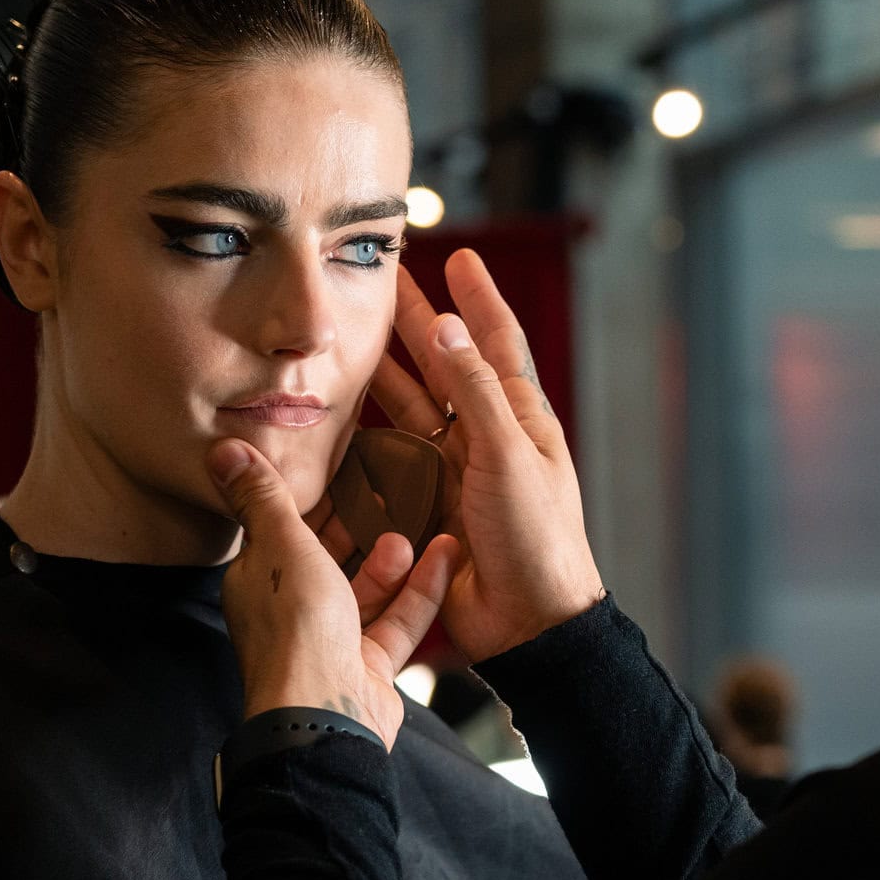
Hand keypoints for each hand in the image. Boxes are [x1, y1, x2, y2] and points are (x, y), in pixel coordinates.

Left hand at [209, 437, 459, 746]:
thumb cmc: (297, 631)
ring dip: (391, 561)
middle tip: (386, 493)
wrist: (327, 715)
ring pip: (366, 592)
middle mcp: (293, 614)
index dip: (308, 503)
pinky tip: (444, 556)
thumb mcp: (280, 546)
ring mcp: (333, 642)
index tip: (339, 470)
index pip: (281, 535)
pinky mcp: (370, 665)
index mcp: (259, 585)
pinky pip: (399, 619)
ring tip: (414, 528)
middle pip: (328, 563)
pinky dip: (421, 589)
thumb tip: (220, 449)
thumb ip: (262, 497)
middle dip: (356, 530)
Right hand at [369, 250, 603, 659]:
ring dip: (388, 370)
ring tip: (354, 336)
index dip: (478, 298)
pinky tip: (342, 413)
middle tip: (386, 283)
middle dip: (418, 322)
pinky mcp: (429, 504)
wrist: (527, 623)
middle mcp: (489, 438)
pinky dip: (369, 433)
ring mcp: (458, 471)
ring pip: (415, 407)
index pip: (497, 342)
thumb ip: (475, 392)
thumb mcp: (510, 455)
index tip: (460, 256)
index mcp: (521, 419)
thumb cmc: (537, 540)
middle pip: (447, 366)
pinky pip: (394, 458)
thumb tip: (448, 329)